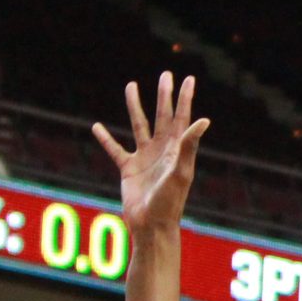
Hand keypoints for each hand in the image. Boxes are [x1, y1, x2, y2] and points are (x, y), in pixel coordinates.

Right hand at [93, 73, 211, 233]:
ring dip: (135, 106)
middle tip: (165, 75)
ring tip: (131, 85)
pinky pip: (115, 149)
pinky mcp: (129, 169)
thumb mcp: (181, 171)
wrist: (151, 225)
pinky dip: (106, 138)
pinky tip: (97, 126)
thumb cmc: (170, 201)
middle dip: (164, 95)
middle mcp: (162, 150)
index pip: (182, 117)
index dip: (185, 98)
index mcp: (177, 149)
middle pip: (162, 116)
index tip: (188, 79)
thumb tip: (204, 120)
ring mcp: (145, 158)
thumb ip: (189, 145)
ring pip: (138, 126)